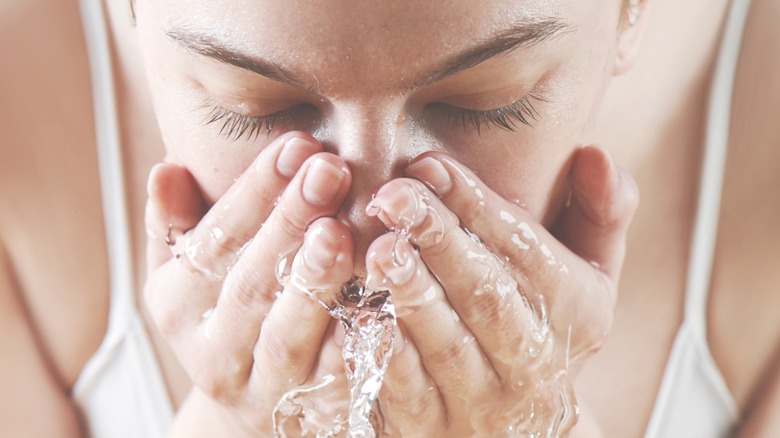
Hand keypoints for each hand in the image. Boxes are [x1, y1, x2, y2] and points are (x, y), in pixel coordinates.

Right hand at [144, 132, 354, 434]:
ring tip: (341, 230)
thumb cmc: (225, 314)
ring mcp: (260, 389)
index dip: (256, 191)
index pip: (215, 240)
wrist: (248, 407)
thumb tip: (166, 169)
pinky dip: (356, 340)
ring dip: (315, 282)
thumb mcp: (186, 272)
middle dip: (289, 223)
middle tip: (328, 170)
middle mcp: (212, 352)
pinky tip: (380, 297)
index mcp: (177, 306)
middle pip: (250, 285)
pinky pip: (335, 377)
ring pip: (287, 336)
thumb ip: (174, 224)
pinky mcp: (308, 414)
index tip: (297, 145)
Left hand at [364, 146, 637, 435]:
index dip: (477, 205)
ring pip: (447, 346)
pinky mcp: (431, 426)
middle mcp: (532, 361)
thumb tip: (595, 152)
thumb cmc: (541, 326)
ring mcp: (481, 400)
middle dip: (441, 241)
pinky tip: (360, 313)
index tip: (429, 165)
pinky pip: (407, 391)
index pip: (525, 251)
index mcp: (574, 313)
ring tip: (378, 248)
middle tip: (395, 196)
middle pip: (487, 296)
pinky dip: (384, 353)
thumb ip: (598, 214)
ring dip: (412, 295)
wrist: (521, 428)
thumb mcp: (588, 276)